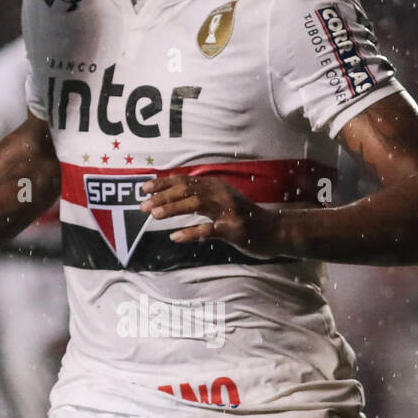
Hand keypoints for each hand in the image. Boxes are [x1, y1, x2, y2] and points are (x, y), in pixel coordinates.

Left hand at [139, 175, 278, 257]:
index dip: (163, 183)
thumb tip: (172, 195)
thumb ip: (201, 196)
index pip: (184, 181)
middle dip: (162, 196)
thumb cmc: (243, 217)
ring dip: (172, 209)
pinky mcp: (233, 229)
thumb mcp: (222, 201)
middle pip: (186, 190)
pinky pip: (208, 230)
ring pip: (195, 205)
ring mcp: (227, 211)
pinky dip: (190, 233)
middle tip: (143, 205)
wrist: (275, 230)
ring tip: (154, 215)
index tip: (144, 188)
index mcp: (215, 186)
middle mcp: (220, 194)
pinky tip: (175, 237)